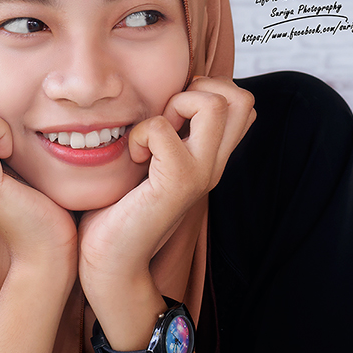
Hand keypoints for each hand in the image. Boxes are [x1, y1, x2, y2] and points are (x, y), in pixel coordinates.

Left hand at [78, 76, 254, 301]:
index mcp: (210, 157)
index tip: (172, 114)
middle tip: (167, 119)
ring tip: (153, 135)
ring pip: (216, 104)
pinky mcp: (178, 182)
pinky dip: (141, 133)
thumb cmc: (119, 210)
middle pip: (241, 99)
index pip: (241, 104)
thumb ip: (166, 135)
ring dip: (175, 106)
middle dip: (199, 90)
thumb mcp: (150, 162)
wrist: (111, 261)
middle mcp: (214, 164)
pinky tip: (134, 157)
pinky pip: (163, 129)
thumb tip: (160, 97)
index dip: (208, 91)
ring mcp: (201, 173)